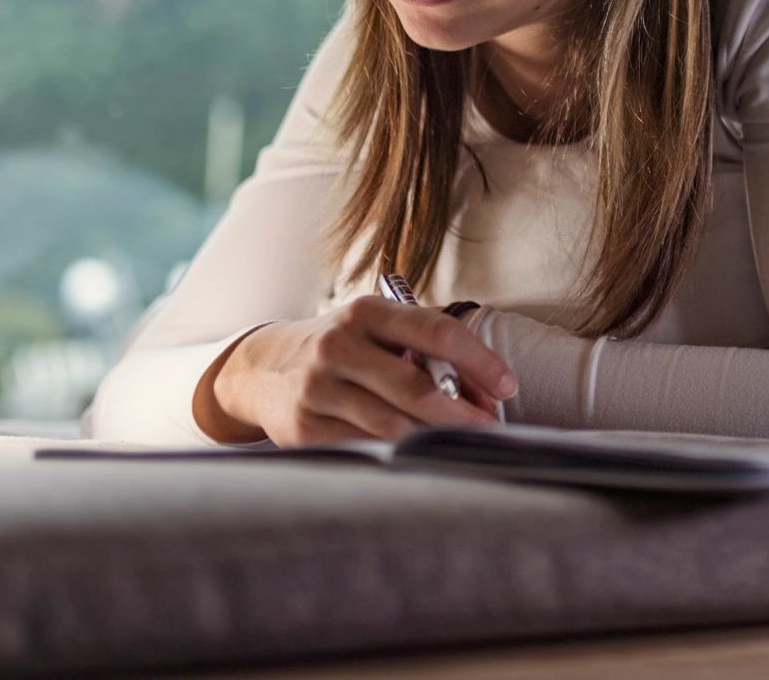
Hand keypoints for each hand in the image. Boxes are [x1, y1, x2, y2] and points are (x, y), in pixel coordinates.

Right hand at [202, 297, 519, 445]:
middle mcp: (339, 346)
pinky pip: (365, 448)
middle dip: (463, 415)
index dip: (479, 361)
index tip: (508, 386)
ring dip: (436, 440)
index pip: (437, 331)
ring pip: (393, 425)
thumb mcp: (376, 331)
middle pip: (417, 388)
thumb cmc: (341, 347)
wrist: (260, 368)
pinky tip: (420, 456)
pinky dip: (399, 455)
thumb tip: (484, 392)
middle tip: (492, 430)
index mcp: (367, 312)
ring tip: (464, 446)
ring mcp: (318, 388)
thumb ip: (425, 352)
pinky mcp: (303, 428)